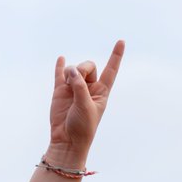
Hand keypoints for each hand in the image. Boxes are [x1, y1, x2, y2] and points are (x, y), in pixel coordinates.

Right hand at [47, 40, 124, 166]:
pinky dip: (60, 66)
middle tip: (76, 79)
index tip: (122, 41)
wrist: (67, 140)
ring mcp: (74, 88)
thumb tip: (71, 70)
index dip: (116, 56)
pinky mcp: (60, 90)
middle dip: (83, 68)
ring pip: (74, 69)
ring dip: (71, 72)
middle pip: (89, 66)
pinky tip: (61, 59)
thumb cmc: (82, 127)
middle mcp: (89, 88)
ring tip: (68, 86)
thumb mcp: (85, 106)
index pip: (111, 70)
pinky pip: (60, 74)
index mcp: (101, 92)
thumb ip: (80, 87)